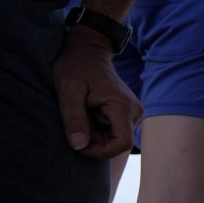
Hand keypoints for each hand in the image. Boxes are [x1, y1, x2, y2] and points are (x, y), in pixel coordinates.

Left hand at [54, 28, 142, 158]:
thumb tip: (79, 146)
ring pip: (114, 139)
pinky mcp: (127, 113)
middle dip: (94, 140)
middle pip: (117, 143)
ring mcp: (132, 113)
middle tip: (76, 121)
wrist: (88, 51)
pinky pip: (113, 132)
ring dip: (94, 134)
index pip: (121, 143)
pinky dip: (97, 129)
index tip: (78, 142)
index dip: (99, 151)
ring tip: (82, 113)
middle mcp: (134, 112)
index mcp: (123, 106)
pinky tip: (88, 112)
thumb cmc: (76, 67)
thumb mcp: (68, 91)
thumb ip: (73, 118)